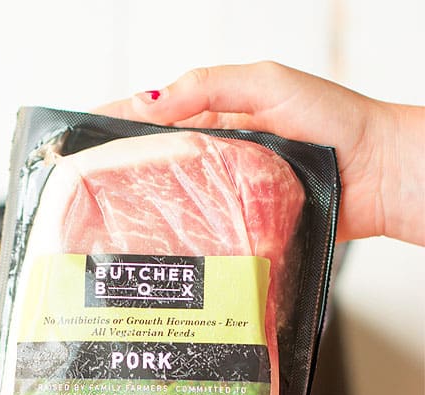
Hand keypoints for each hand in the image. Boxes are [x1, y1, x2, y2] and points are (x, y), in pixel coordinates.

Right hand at [96, 62, 424, 245]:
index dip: (118, 125)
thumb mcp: (265, 83)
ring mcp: (231, 194)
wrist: (378, 173)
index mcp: (219, 117)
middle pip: (161, 162)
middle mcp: (220, 156)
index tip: (81, 137)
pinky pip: (208, 232)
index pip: (157, 118)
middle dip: (122, 172)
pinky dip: (184, 237)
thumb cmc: (331, 120)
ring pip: (180, 201)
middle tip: (86, 189)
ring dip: (148, 209)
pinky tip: (161, 245)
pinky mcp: (245, 227)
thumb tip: (149, 103)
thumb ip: (208, 86)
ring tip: (110, 221)